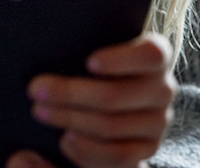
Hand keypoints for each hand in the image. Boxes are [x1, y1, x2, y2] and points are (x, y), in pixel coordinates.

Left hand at [8, 33, 176, 167]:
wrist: (114, 108)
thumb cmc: (99, 69)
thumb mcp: (97, 54)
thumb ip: (87, 45)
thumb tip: (56, 52)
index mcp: (157, 57)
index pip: (151, 55)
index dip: (122, 59)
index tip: (89, 63)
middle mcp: (163, 89)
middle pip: (117, 94)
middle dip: (71, 93)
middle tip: (36, 89)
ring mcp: (158, 121)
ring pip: (111, 124)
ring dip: (70, 118)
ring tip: (41, 111)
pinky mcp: (148, 148)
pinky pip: (117, 153)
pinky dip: (87, 149)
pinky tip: (65, 139)